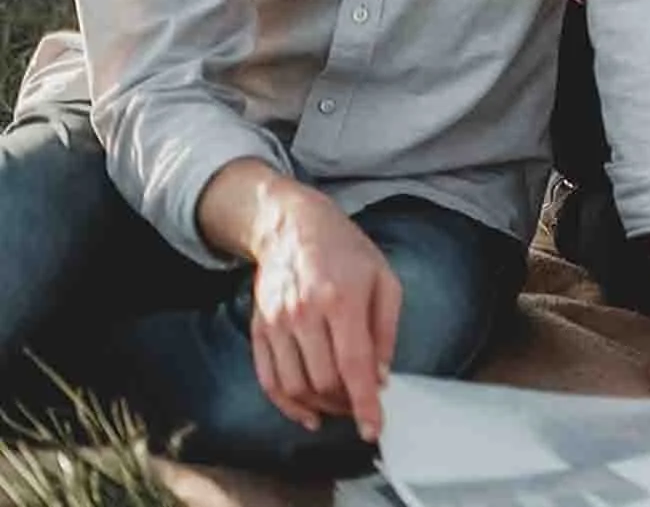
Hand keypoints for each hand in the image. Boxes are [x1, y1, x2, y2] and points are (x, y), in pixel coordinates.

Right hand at [244, 185, 399, 441]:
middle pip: (323, 381)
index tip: (374, 428)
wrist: (293, 225)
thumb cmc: (347, 251)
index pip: (353, 365)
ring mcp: (276, 323)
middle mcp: (303, 313)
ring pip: (295, 386)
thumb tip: (381, 376)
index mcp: (341, 298)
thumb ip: (386, 330)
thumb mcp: (384, 279)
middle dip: (346, 403)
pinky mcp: (259, 330)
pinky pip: (269, 380)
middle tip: (361, 404)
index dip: (364, 403)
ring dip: (320, 406)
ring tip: (340, 404)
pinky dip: (287, 405)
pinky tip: (308, 413)